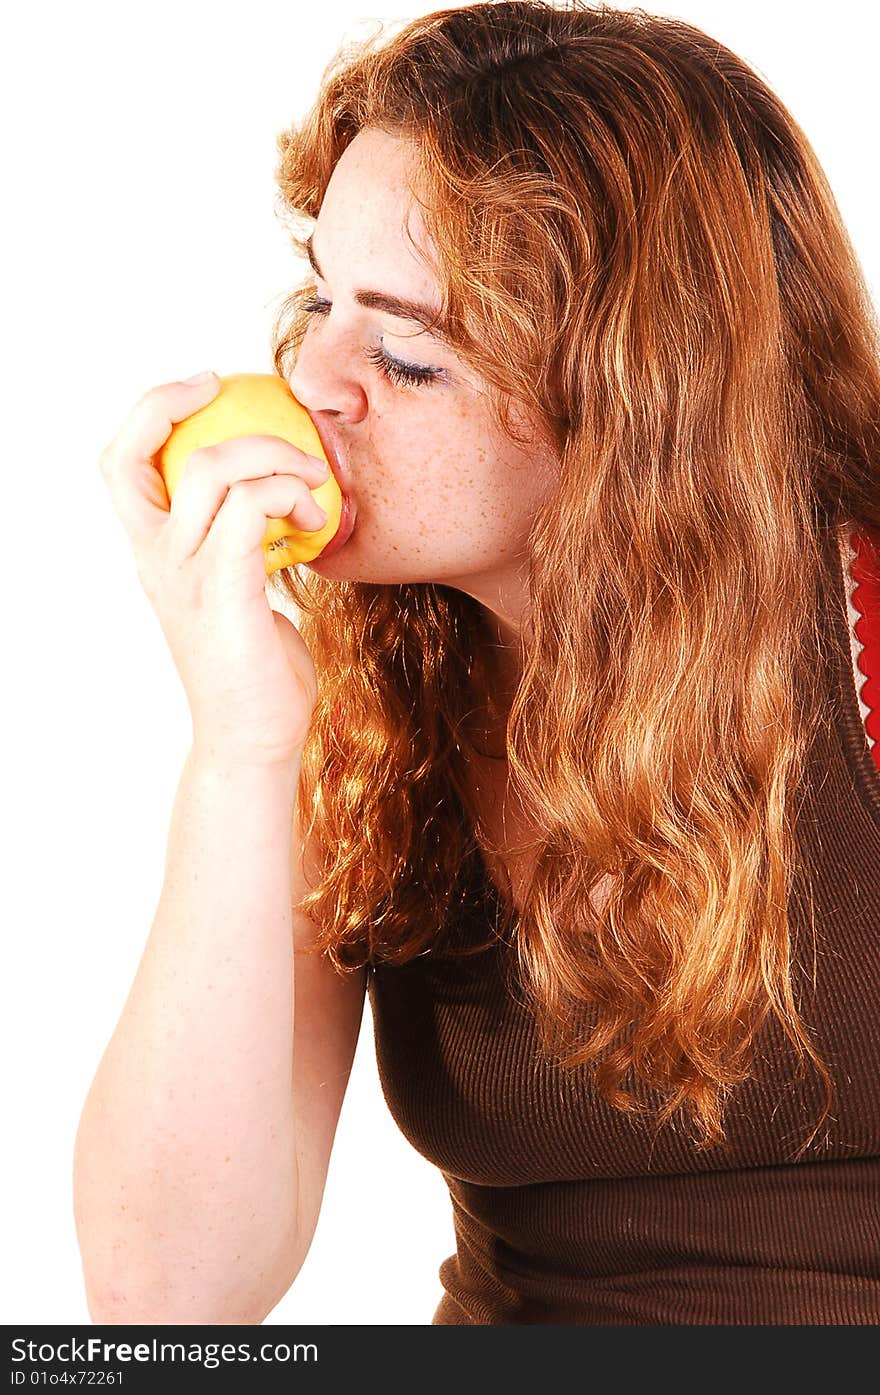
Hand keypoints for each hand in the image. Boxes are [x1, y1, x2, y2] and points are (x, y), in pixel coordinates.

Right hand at [99, 374, 329, 765]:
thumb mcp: (241, 591)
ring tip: (314, 487)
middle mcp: (159, 559)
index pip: (120, 461)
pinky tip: (315, 515)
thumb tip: (278, 501)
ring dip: (275, 459)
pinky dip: (286, 494)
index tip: (207, 385)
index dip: (153, 408)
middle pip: (148, 450)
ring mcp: (187, 578)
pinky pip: (248, 511)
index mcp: (155, 552)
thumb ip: (242, 544)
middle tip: (283, 429)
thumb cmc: (258, 669)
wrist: (254, 740)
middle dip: (211, 412)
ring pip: (211, 471)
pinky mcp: (226, 595)